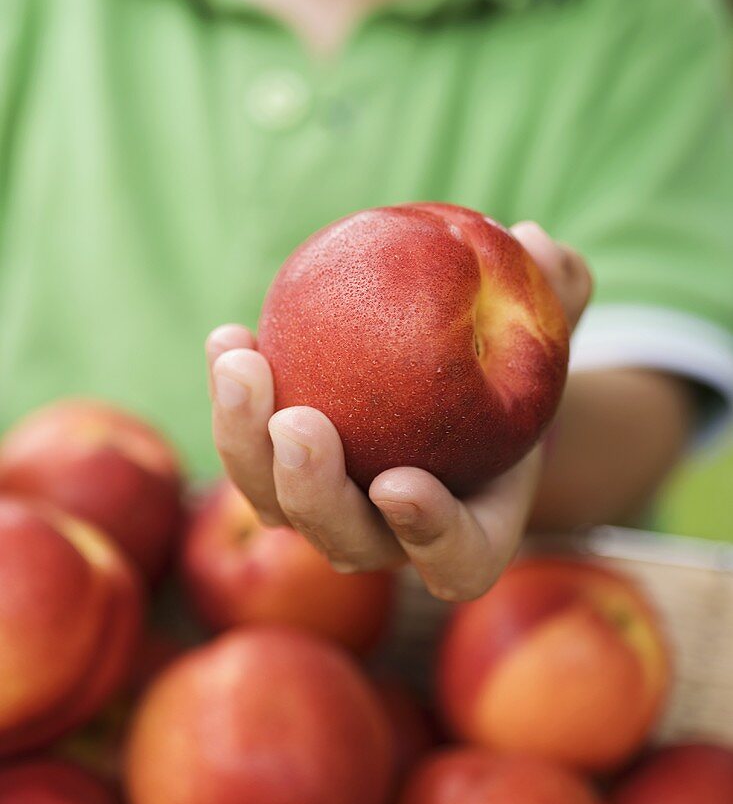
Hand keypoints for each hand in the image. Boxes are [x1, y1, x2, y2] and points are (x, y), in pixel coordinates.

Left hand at [207, 223, 591, 601]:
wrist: (458, 387)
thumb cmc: (514, 367)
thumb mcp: (548, 328)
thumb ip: (557, 295)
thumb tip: (536, 242)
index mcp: (470, 531)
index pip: (456, 561)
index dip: (429, 536)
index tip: (400, 483)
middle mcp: (391, 537)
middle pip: (345, 542)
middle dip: (313, 493)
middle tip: (298, 423)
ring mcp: (329, 510)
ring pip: (276, 504)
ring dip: (248, 444)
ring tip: (241, 363)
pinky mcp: (283, 472)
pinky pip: (248, 450)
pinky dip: (232, 402)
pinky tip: (229, 337)